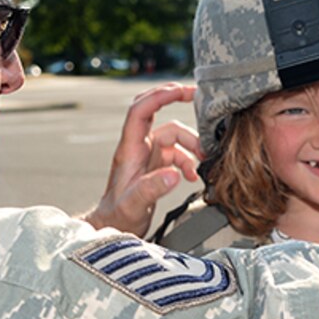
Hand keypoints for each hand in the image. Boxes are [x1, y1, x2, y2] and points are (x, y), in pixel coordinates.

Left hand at [83, 83, 201, 236]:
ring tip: (204, 159)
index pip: (141, 110)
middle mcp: (138, 146)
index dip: (160, 96)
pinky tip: (193, 176)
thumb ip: (152, 189)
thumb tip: (174, 174)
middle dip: (175, 98)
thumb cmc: (117, 217)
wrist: (113, 228)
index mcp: (129, 149)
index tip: (182, 91)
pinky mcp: (155, 165)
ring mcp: (147, 154)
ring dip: (191, 143)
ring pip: (173, 134)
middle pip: (154, 109)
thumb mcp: (133, 206)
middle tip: (198, 96)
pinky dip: (189, 160)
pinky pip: (177, 152)